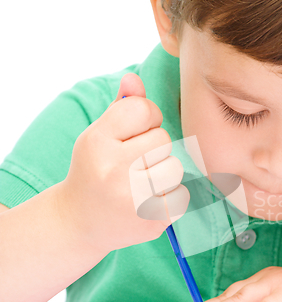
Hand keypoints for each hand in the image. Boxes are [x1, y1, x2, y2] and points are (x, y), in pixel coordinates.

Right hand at [58, 73, 188, 252]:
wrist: (80, 223)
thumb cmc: (95, 170)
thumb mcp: (99, 136)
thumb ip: (121, 107)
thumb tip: (134, 78)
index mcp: (97, 142)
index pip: (144, 109)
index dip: (146, 118)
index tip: (133, 134)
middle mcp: (113, 170)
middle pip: (163, 138)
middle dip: (154, 148)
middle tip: (134, 163)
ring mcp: (134, 199)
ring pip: (175, 167)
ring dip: (164, 173)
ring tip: (142, 183)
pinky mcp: (152, 221)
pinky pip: (182, 194)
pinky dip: (170, 196)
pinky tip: (148, 202)